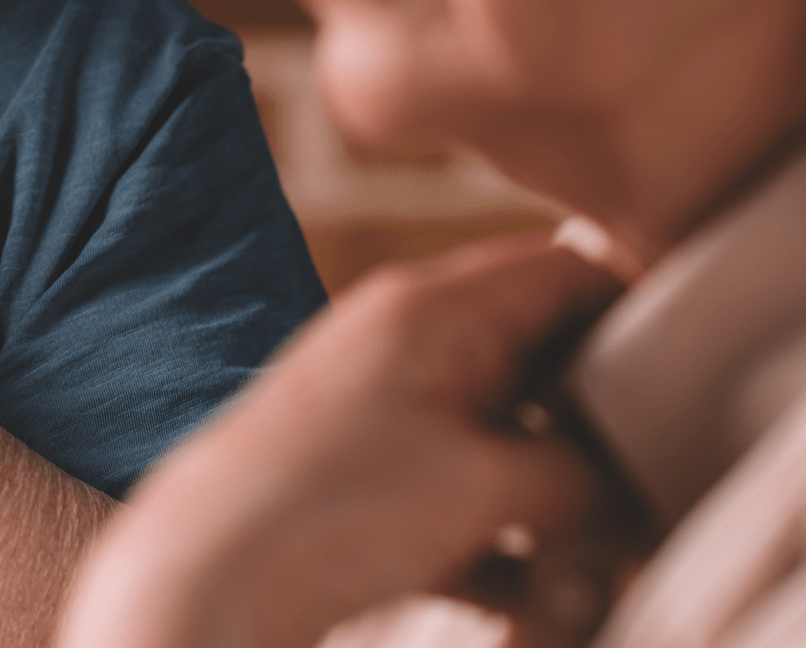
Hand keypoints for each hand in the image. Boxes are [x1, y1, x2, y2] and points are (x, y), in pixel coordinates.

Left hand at [54, 234, 629, 647]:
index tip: (666, 378)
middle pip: (529, 357)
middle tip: (625, 482)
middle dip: (588, 423)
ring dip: (543, 496)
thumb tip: (623, 482)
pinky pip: (446, 496)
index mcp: (430, 306)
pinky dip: (489, 543)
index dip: (628, 314)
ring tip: (575, 556)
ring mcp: (369, 405)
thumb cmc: (335, 505)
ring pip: (493, 435)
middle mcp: (395, 338)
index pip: (557, 269)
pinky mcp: (350, 475)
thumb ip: (578, 472)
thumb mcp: (488, 485)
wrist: (204, 568)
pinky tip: (520, 601)